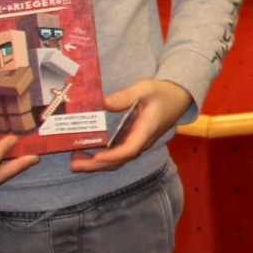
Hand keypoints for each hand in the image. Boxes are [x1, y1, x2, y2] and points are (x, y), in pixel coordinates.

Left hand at [71, 79, 193, 171]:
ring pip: (118, 160)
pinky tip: (86, 155)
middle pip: (120, 160)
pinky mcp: (133, 141)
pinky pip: (118, 155)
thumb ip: (126, 95)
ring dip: (97, 165)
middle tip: (74, 164)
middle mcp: (142, 141)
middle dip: (96, 165)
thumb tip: (104, 103)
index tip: (97, 157)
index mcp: (147, 129)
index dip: (114, 155)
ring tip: (74, 162)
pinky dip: (102, 159)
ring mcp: (138, 143)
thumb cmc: (163, 92)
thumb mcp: (146, 88)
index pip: (131, 148)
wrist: (179, 98)